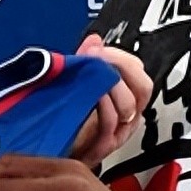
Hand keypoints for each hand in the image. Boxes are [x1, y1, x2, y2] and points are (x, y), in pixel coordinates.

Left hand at [68, 34, 150, 169]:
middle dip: (121, 68)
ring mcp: (117, 132)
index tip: (99, 49)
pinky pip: (111, 123)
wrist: (47, 150)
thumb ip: (86, 60)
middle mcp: (125, 116)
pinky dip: (102, 107)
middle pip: (143, 88)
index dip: (122, 57)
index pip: (138, 71)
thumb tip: (94, 40)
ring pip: (130, 105)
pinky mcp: (104, 147)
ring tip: (93, 78)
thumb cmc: (62, 121)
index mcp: (123, 98)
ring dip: (111, 86)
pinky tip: (90, 97)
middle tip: (100, 61)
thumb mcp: (75, 83)